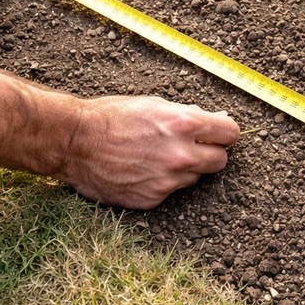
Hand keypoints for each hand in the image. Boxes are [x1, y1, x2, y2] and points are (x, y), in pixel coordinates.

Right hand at [57, 96, 240, 208]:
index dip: (224, 132)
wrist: (75, 142)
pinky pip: (170, 192)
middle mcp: (181, 155)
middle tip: (194, 147)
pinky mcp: (152, 200)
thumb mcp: (155, 105)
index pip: (230, 134)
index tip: (218, 133)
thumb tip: (218, 122)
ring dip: (184, 168)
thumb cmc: (113, 117)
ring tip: (157, 156)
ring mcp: (167, 181)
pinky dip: (161, 182)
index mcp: (185, 125)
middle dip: (211, 153)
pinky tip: (142, 170)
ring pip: (194, 177)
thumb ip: (190, 116)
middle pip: (220, 161)